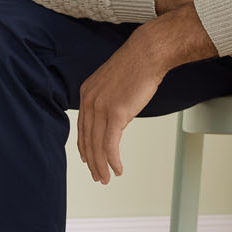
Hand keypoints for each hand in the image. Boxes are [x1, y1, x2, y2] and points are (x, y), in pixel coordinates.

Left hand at [76, 45, 165, 185]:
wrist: (148, 53)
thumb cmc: (137, 66)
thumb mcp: (114, 83)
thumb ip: (109, 100)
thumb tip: (115, 119)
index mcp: (87, 93)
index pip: (82, 127)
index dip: (85, 147)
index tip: (87, 160)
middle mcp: (89, 101)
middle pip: (87, 140)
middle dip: (92, 162)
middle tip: (97, 176)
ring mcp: (101, 107)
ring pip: (97, 145)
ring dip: (101, 166)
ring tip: (106, 178)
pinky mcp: (115, 113)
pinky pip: (110, 144)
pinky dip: (113, 160)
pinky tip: (117, 169)